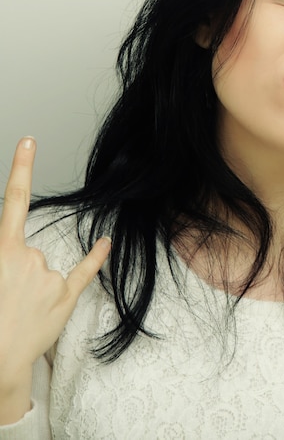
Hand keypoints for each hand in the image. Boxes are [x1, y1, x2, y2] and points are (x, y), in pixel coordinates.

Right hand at [0, 137, 110, 423]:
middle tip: (4, 300)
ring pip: (43, 268)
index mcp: (2, 251)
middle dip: (15, 271)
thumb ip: (4, 253)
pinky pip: (84, 270)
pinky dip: (95, 256)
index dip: (21, 168)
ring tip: (16, 312)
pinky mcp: (65, 296)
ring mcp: (48, 277)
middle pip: (26, 251)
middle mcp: (27, 257)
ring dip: (31, 286)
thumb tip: (11, 247)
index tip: (29, 141)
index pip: (12, 200)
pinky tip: (103, 242)